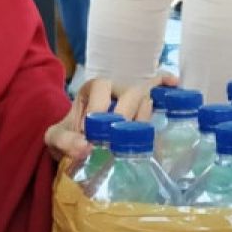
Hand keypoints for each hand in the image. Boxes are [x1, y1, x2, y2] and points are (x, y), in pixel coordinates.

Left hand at [43, 73, 180, 161]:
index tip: (94, 132)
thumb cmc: (68, 136)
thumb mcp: (56, 139)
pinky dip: (165, 83)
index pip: (101, 88)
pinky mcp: (141, 103)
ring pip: (146, 98)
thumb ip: (65, 142)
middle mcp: (115, 87)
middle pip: (131, 92)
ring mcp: (130, 93)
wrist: (74, 142)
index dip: (100, 108)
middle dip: (127, 114)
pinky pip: (156, 85)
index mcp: (92, 88)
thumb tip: (86, 148)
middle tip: (118, 138)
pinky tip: (175, 83)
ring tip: (135, 138)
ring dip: (144, 118)